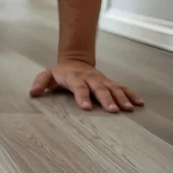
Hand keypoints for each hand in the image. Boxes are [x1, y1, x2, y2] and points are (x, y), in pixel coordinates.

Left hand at [29, 59, 143, 112]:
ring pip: (114, 88)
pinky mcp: (109, 82)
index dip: (83, 97)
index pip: (79, 88)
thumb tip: (32, 93)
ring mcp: (102, 80)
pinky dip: (131, 94)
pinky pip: (122, 88)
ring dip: (122, 98)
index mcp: (75, 78)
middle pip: (100, 89)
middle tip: (113, 111)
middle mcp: (91, 78)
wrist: (75, 61)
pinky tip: (139, 103)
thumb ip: (40, 83)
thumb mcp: (47, 75)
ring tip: (129, 109)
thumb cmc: (60, 73)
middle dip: (107, 99)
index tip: (87, 108)